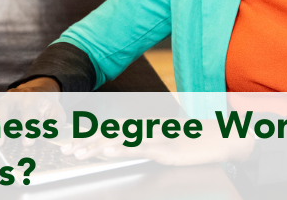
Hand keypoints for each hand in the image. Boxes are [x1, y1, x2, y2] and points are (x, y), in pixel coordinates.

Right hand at [0, 77, 64, 146]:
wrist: (38, 92)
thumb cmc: (46, 106)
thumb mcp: (56, 111)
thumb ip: (56, 122)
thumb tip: (49, 134)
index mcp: (32, 97)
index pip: (29, 111)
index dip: (28, 126)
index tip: (28, 143)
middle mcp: (13, 97)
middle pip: (1, 107)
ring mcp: (1, 100)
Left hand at [62, 119, 254, 165]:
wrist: (221, 138)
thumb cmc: (196, 144)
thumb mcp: (167, 148)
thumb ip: (148, 147)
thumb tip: (129, 150)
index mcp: (145, 133)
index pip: (112, 136)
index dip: (90, 140)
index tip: (70, 145)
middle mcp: (146, 133)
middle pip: (111, 138)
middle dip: (86, 144)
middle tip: (65, 151)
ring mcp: (155, 140)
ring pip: (120, 142)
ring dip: (96, 147)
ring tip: (78, 152)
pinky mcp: (165, 149)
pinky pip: (140, 149)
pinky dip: (122, 149)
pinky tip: (108, 151)